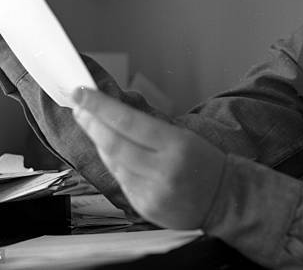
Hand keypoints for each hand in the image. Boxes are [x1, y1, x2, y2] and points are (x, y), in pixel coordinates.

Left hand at [72, 88, 225, 229]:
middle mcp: (162, 170)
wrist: (224, 198)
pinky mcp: (144, 208)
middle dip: (91, 121)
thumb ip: (148, 128)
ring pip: (113, 162)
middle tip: (78, 105)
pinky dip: (112, 162)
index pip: (128, 122)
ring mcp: (151, 192)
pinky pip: (121, 180)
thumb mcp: (184, 136)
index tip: (82, 93)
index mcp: (176, 145)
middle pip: (113, 143)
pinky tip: (109, 149)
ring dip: (98, 140)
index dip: (100, 106)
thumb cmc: (205, 161)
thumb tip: (112, 112)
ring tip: (90, 122)